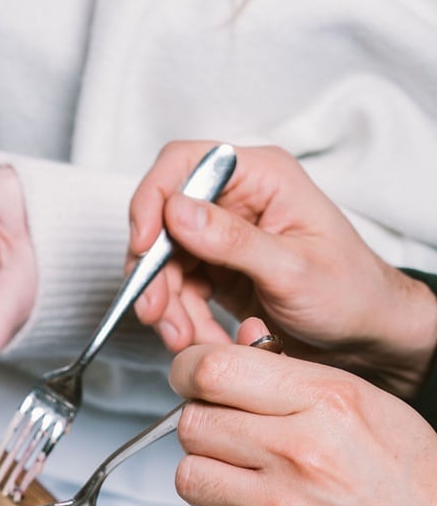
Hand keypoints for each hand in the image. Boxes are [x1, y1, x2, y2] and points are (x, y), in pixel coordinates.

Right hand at [130, 141, 436, 397]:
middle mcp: (238, 201)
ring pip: (166, 264)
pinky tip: (197, 341)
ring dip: (166, 307)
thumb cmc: (348, 293)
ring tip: (184, 341)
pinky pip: (179, 292)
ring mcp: (224, 237)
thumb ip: (233, 240)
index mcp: (262, 178)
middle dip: (155, 273)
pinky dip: (180, 321)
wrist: (364, 334)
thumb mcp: (292, 269)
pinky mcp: (217, 272)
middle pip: (164, 222)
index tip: (142, 246)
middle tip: (155, 313)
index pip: (185, 164)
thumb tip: (177, 211)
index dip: (153, 200)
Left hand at [171, 318, 436, 505]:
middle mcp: (300, 450)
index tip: (192, 376)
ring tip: (242, 474)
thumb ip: (297, 378)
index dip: (191, 371)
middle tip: (224, 431)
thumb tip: (240, 341)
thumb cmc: (413, 485)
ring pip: (190, 475)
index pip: (217, 370)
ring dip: (207, 473)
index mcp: (329, 401)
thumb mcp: (369, 407)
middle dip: (202, 424)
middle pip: (193, 422)